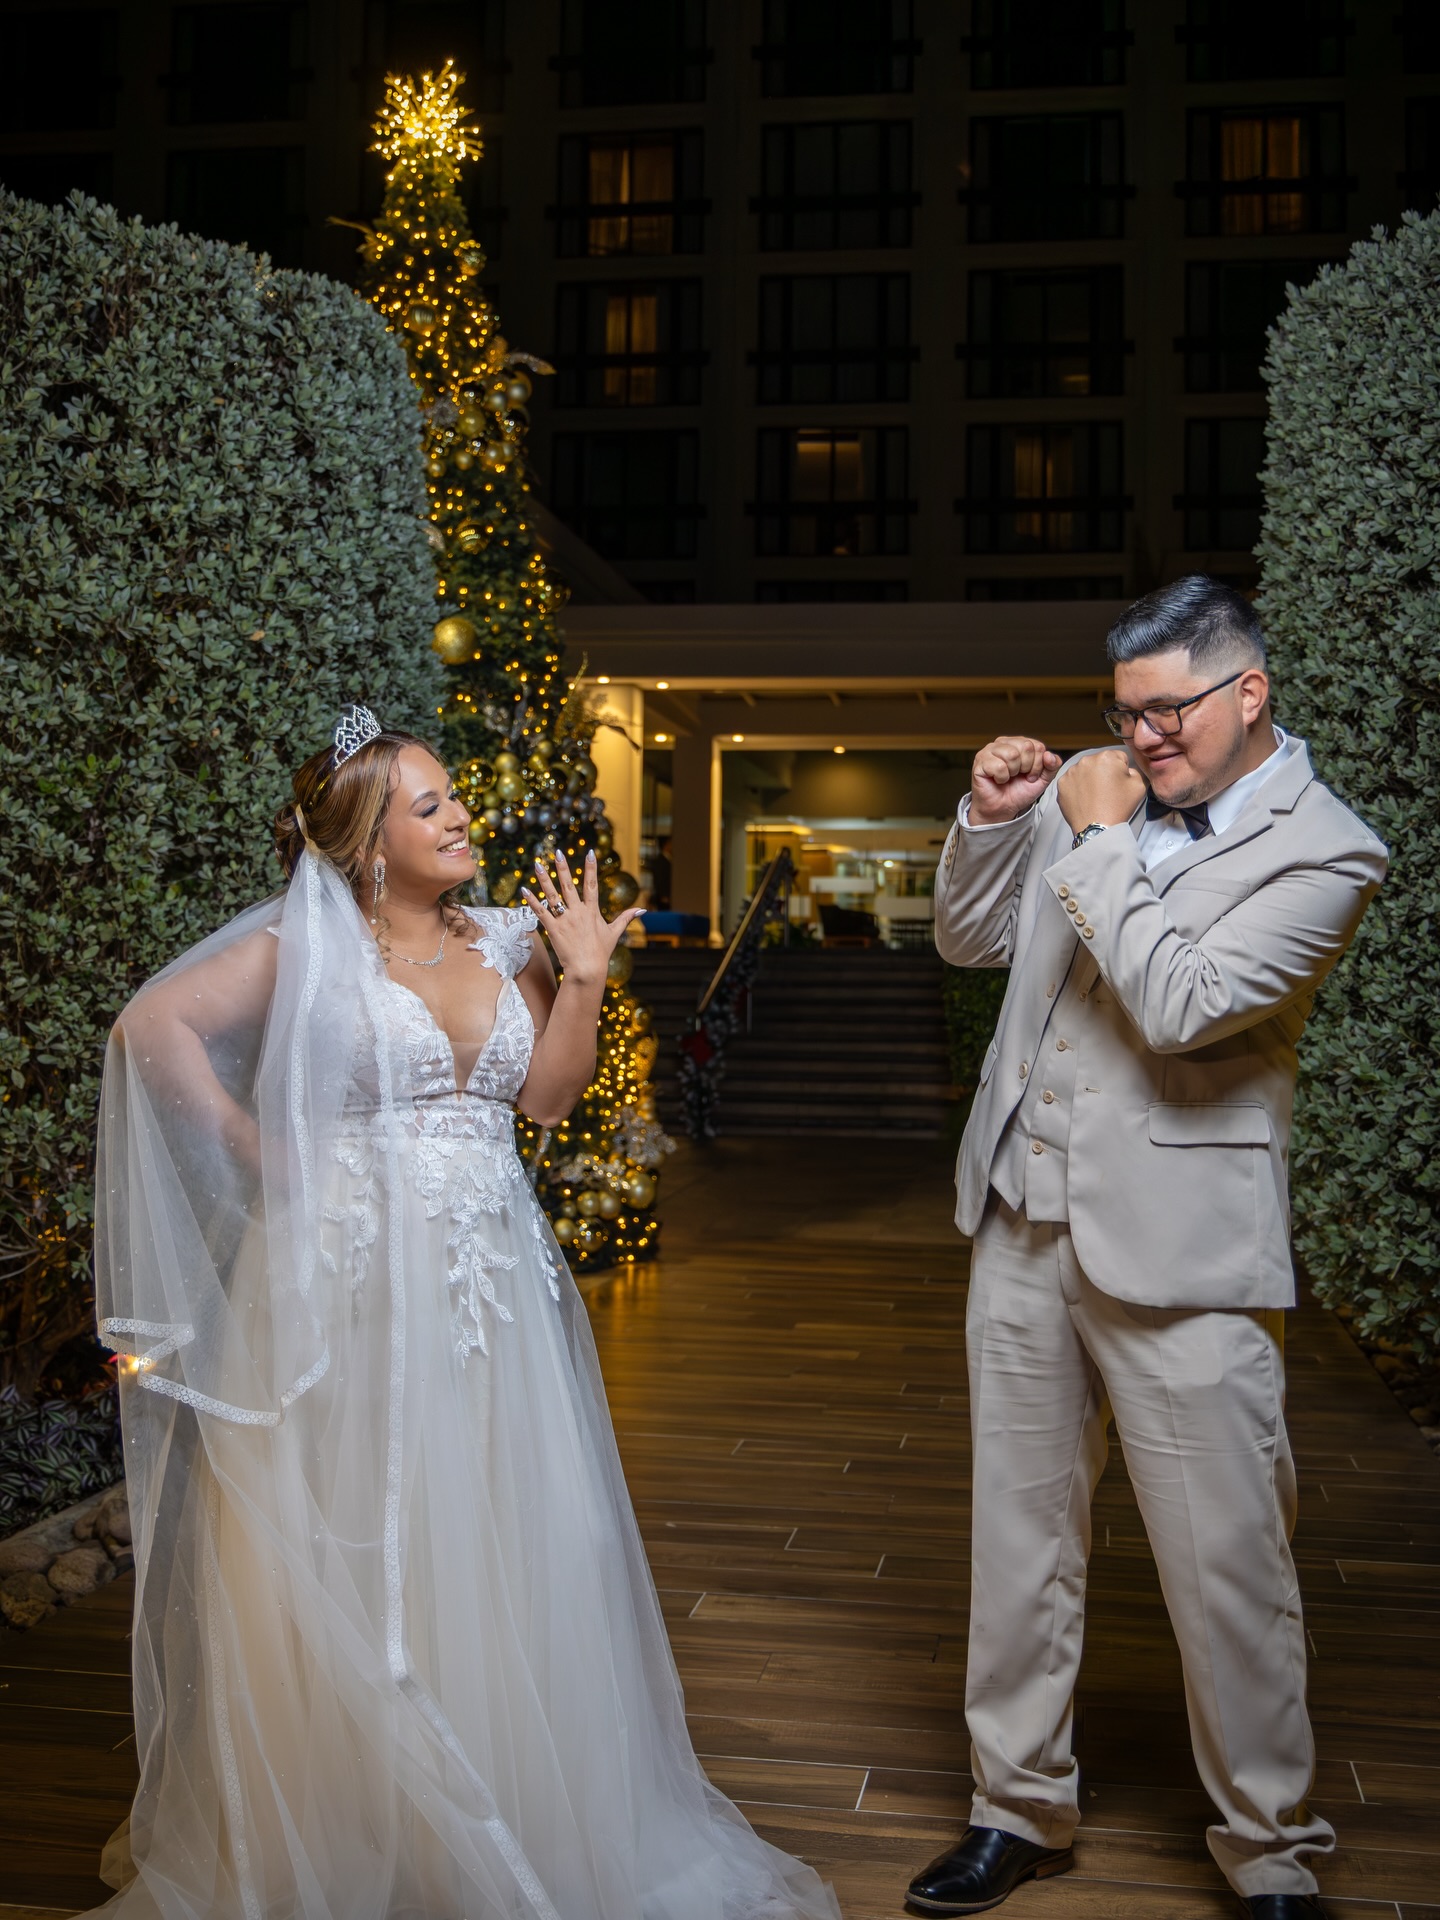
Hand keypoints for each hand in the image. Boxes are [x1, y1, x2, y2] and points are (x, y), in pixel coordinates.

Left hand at [521, 851, 641, 988]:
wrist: (587, 970)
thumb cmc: (601, 953)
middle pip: (569, 885)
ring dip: (544, 879)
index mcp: (592, 911)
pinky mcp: (553, 929)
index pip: (592, 885)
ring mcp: (565, 920)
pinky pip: (541, 912)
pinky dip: (532, 901)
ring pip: (552, 896)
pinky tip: (524, 890)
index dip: (591, 868)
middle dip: (563, 868)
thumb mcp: (614, 933)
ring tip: (538, 864)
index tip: (590, 852)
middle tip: (557, 852)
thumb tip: (642, 909)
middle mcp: (578, 912)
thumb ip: (626, 918)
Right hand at [969, 735, 1062, 823]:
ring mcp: (989, 750)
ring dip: (1013, 772)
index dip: (1037, 765)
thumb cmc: (1018, 792)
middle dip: (1027, 767)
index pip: (1037, 746)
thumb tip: (1049, 755)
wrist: (1002, 808)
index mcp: (1018, 743)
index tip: (1030, 775)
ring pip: (1012, 755)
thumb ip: (1052, 766)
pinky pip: (998, 766)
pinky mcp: (980, 761)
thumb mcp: (1042, 780)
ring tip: (1008, 777)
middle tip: (1019, 777)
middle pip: (1026, 747)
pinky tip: (998, 780)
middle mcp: (1003, 743)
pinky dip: (1001, 778)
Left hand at [1058, 749, 1145, 832]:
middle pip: (1099, 762)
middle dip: (1103, 772)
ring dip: (1089, 779)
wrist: (1098, 828)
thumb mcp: (1138, 785)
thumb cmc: (1118, 807)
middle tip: (1107, 790)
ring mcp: (1071, 772)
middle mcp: (1086, 760)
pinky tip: (1084, 798)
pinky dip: (1077, 788)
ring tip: (1095, 796)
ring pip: (1084, 771)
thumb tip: (1125, 770)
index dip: (1121, 770)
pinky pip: (1072, 781)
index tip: (1118, 782)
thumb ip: (1134, 770)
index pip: (1118, 757)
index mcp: (1107, 757)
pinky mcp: (1061, 784)